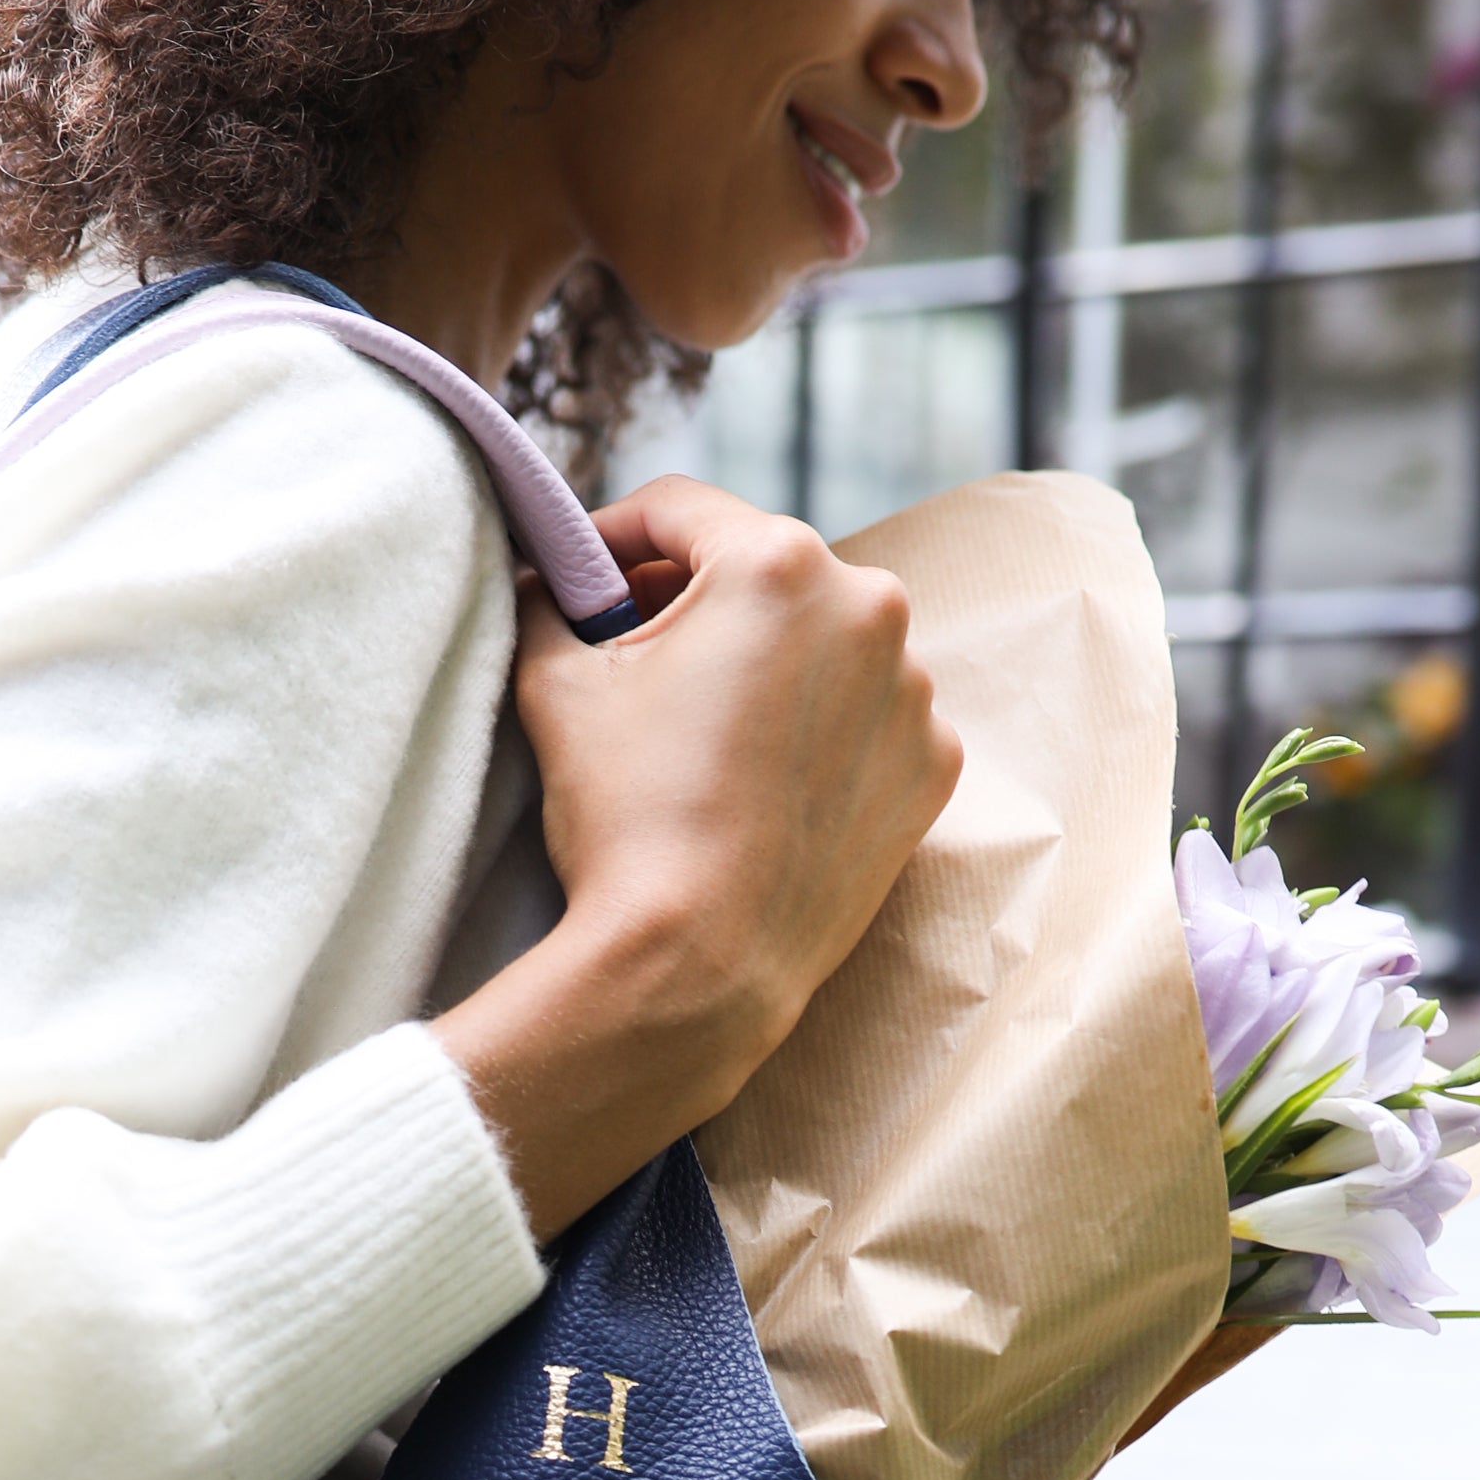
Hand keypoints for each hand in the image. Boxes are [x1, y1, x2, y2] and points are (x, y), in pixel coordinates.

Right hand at [435, 478, 956, 1240]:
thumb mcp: (555, 686)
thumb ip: (549, 606)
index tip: (581, 579)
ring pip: (824, 644)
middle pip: (762, 572)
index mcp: (777, 562)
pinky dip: (822, 732)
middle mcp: (870, 606)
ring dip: (769, 664)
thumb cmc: (626, 821)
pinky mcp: (933, 766)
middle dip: (697, 602)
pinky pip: (868, 718)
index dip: (612, 537)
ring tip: (708, 731)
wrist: (698, 969)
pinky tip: (764, 779)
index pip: (679, 510)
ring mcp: (914, 691)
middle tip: (637, 656)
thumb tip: (545, 586)